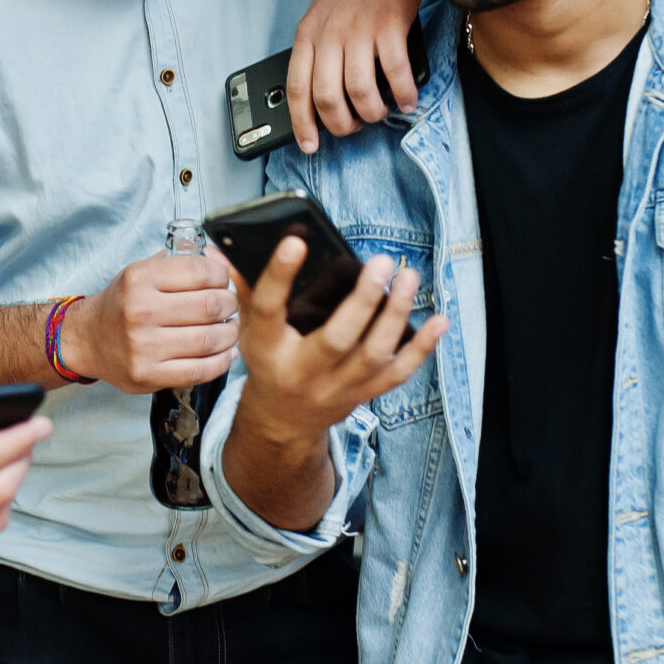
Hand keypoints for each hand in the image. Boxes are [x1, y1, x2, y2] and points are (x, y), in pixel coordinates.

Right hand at [64, 250, 237, 393]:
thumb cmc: (121, 305)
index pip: (201, 272)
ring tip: (229, 328)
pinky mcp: (149, 375)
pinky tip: (225, 353)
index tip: (223, 281)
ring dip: (230, 333)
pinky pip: (200, 370)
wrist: (87, 339)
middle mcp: (141, 311)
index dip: (222, 276)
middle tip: (230, 306)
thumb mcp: (140, 272)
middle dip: (230, 304)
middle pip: (210, 305)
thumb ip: (177, 263)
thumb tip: (219, 257)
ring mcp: (144, 346)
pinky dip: (221, 361)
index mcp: (140, 279)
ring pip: (210, 339)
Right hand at [231, 236, 445, 442]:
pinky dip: (422, 347)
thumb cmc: (269, 364)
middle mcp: (303, 370)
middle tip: (381, 262)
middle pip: (337, 338)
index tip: (295, 241)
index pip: (268, 309)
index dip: (279, 275)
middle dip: (362, 301)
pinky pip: (398, 372)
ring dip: (396, 315)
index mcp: (267, 349)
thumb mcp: (248, 330)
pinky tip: (439, 319)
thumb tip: (224, 248)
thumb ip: (243, 289)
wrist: (283, 422)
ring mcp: (338, 385)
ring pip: (373, 354)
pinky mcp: (364, 392)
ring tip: (409, 277)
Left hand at [290, 0, 424, 153]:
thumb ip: (319, 50)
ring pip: (359, 90)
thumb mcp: (322, 14)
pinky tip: (408, 99)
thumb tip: (323, 97)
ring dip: (372, 112)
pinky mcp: (390, 25)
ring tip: (381, 112)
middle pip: (327, 96)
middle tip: (354, 128)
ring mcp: (359, 29)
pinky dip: (403, 94)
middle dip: (341, 124)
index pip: (297, 87)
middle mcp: (329, 33)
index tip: (310, 145)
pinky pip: (394, 72)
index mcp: (308, 32)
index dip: (302, 123)